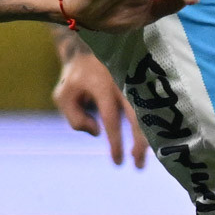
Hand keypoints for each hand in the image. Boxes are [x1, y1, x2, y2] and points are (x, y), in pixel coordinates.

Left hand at [53, 49, 147, 167]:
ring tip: (144, 158)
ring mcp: (136, 85)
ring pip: (148, 115)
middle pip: (138, 119)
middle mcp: (124, 86)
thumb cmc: (75, 77)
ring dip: (149, 138)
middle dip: (140, 144)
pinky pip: (149, 109)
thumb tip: (97, 133)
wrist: (90, 47)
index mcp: (103, 87)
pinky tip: (151, 142)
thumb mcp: (63, 96)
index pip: (112, 120)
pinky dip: (151, 127)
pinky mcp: (142, 86)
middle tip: (138, 166)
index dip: (116, 143)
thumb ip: (74, 118)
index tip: (117, 162)